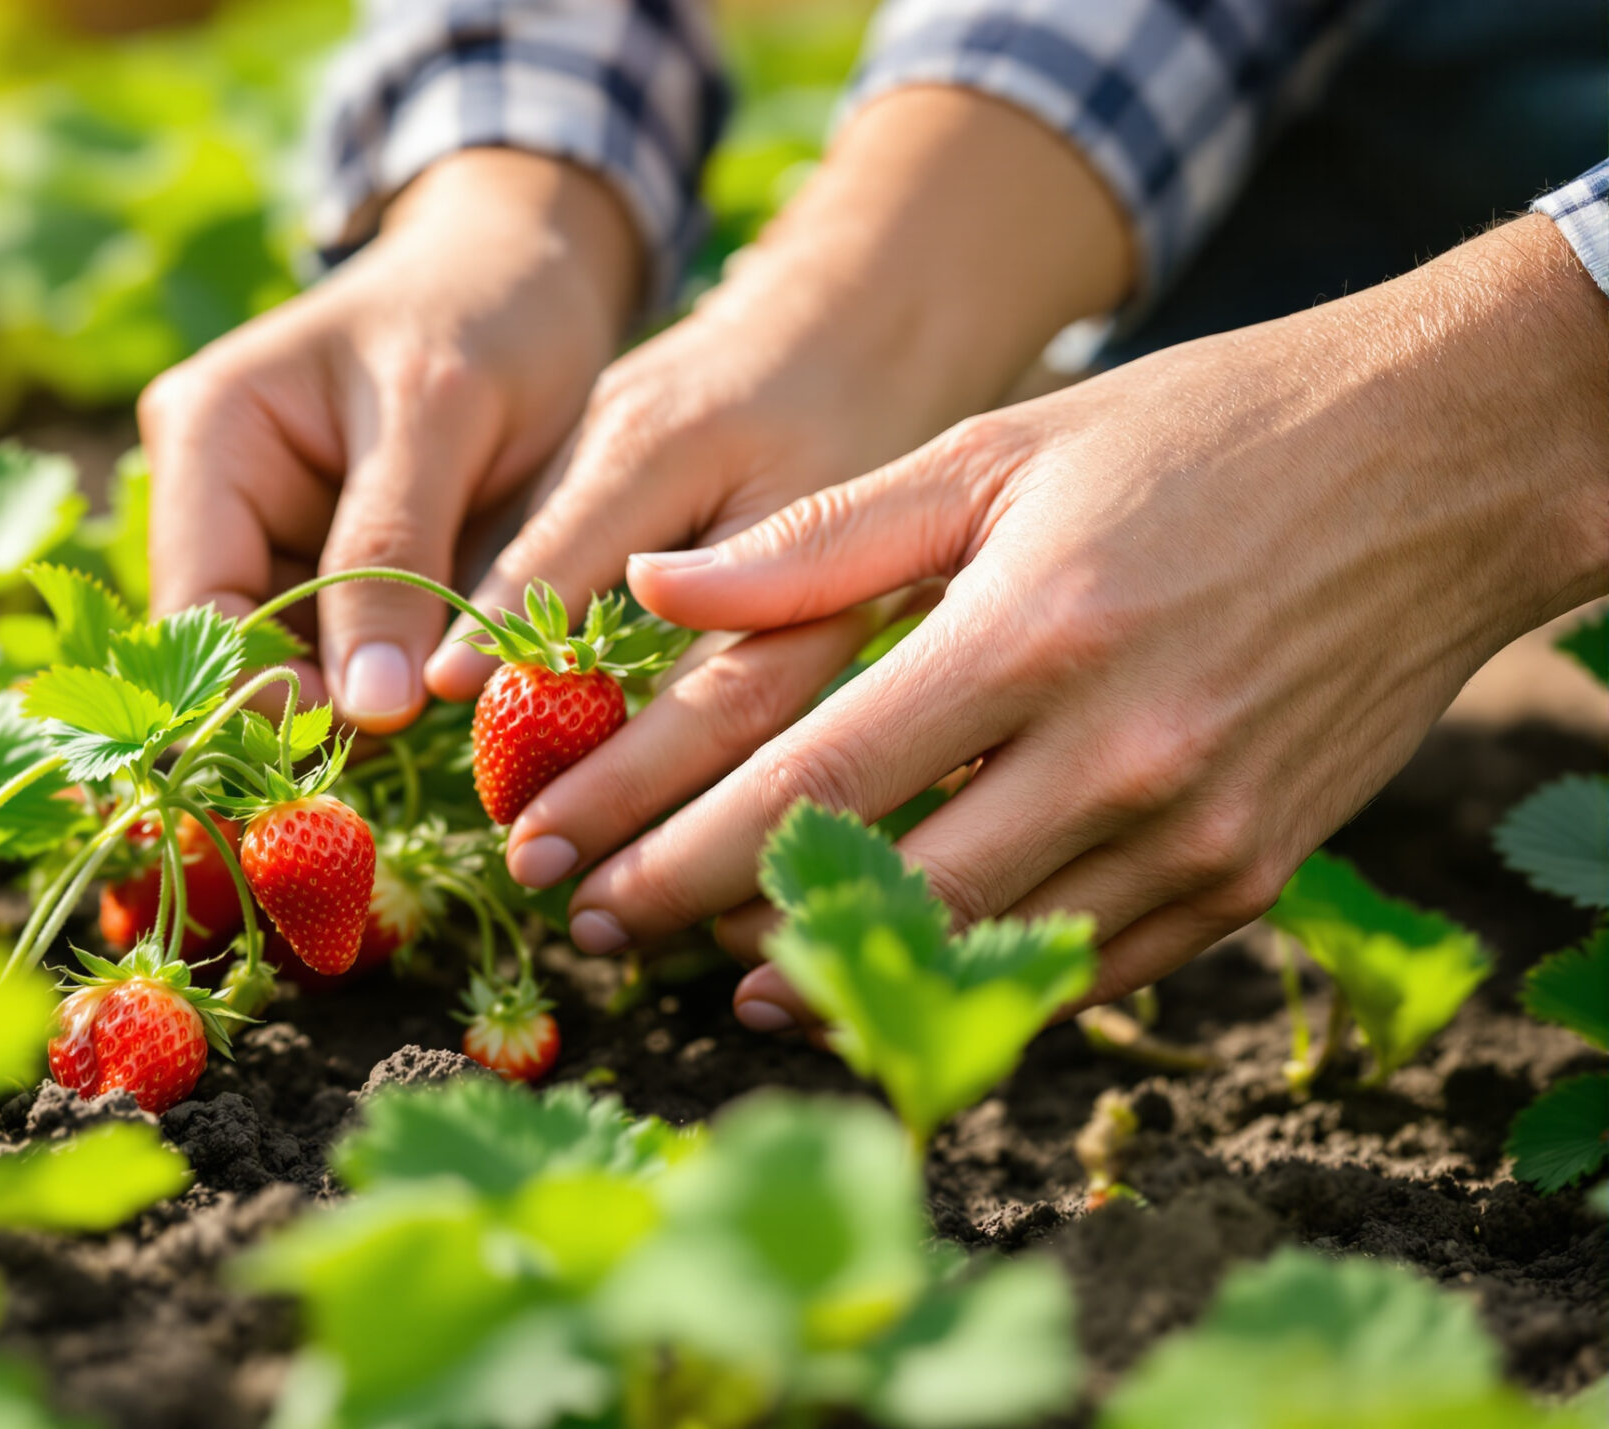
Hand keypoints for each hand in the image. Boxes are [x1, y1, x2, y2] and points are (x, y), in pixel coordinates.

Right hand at [138, 149, 639, 731]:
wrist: (531, 269)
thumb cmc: (488, 312)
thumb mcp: (445, 416)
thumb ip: (396, 555)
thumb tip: (366, 709)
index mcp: (207, 433)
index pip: (200, 607)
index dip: (264, 691)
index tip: (368, 737)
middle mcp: (208, 488)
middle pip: (231, 647)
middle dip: (311, 705)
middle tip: (407, 748)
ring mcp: (258, 529)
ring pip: (283, 662)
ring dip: (353, 702)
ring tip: (436, 716)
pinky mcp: (316, 561)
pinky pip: (333, 650)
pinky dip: (383, 679)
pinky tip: (437, 689)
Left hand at [550, 216, 1608, 1030]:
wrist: (1443, 464)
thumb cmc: (1197, 436)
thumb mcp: (998, 451)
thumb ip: (820, 543)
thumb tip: (652, 592)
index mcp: (1030, 632)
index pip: (810, 778)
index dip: (671, 844)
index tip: (566, 874)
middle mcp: (1115, 751)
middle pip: (876, 885)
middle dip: (714, 923)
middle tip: (600, 940)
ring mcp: (1194, 830)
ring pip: (975, 950)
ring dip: (833, 975)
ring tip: (721, 980)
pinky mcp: (1252, 878)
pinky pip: (1083, 969)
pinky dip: (975, 981)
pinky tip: (886, 980)